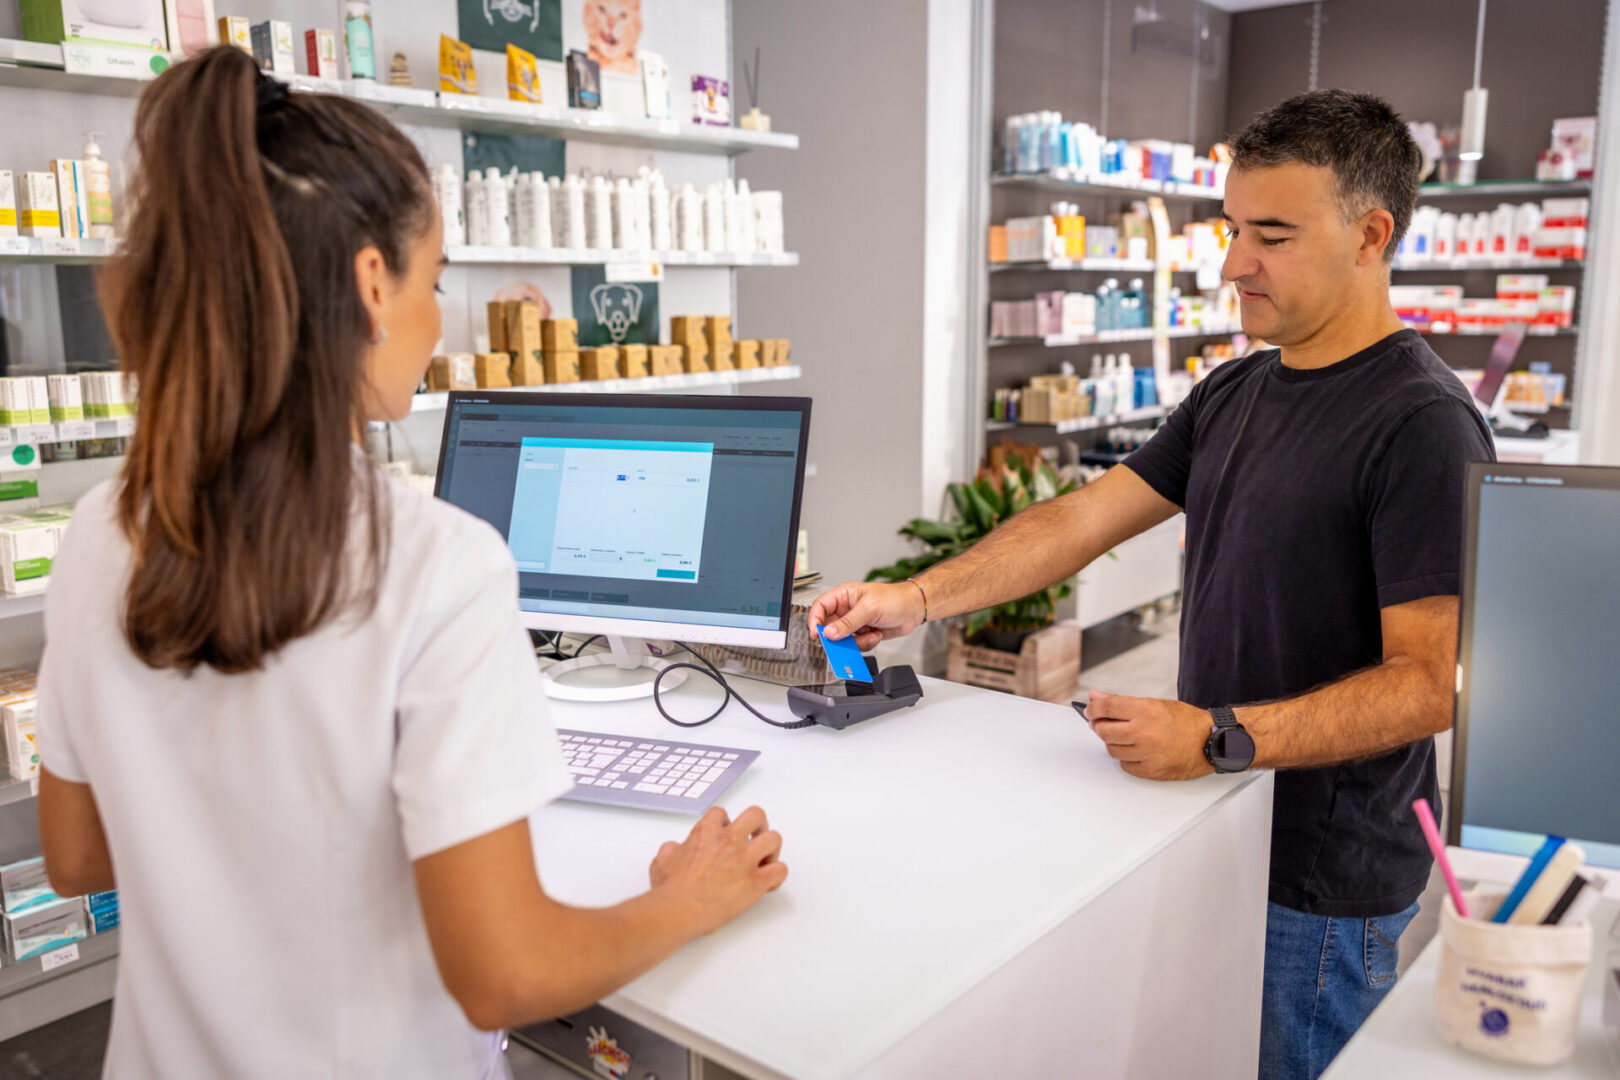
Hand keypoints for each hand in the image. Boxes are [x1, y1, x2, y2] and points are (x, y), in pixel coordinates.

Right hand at [648, 806, 786, 935]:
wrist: (679, 910)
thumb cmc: (670, 890)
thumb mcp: (662, 860)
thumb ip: (672, 849)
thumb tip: (675, 849)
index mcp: (706, 832)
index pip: (722, 814)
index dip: (726, 823)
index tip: (726, 834)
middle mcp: (729, 840)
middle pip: (757, 815)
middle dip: (759, 825)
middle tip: (755, 838)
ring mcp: (745, 859)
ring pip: (774, 839)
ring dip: (772, 850)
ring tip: (765, 861)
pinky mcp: (756, 882)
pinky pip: (780, 870)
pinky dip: (777, 876)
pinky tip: (768, 884)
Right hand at [807, 581, 925, 650]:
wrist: (914, 609)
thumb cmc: (895, 599)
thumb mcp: (869, 608)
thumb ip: (848, 622)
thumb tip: (829, 633)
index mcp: (844, 596)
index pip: (820, 607)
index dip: (815, 620)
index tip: (817, 634)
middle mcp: (846, 609)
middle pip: (829, 627)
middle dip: (838, 637)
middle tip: (845, 641)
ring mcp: (855, 623)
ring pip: (843, 640)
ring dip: (856, 641)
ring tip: (870, 633)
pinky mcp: (863, 633)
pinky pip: (855, 645)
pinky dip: (866, 643)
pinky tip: (876, 634)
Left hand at [1084, 692, 1214, 781]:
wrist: (1210, 741)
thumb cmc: (1185, 721)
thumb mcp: (1154, 703)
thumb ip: (1121, 701)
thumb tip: (1095, 696)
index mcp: (1145, 710)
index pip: (1106, 707)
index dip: (1093, 709)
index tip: (1090, 711)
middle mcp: (1144, 732)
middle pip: (1104, 731)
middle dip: (1099, 726)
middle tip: (1101, 724)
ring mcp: (1147, 753)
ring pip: (1112, 750)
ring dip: (1113, 743)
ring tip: (1123, 737)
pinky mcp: (1151, 771)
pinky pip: (1125, 765)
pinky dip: (1126, 758)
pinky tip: (1135, 750)